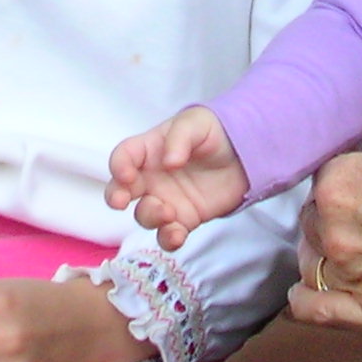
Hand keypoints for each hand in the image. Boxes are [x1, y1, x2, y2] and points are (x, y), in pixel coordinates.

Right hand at [106, 106, 248, 249]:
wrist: (244, 155)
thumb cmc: (213, 132)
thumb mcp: (196, 123)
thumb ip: (180, 138)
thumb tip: (169, 162)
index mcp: (149, 149)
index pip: (123, 156)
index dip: (119, 165)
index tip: (127, 175)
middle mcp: (151, 177)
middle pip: (122, 190)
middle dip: (116, 197)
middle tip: (122, 201)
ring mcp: (166, 200)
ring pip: (144, 215)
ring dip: (150, 216)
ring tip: (169, 212)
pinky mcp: (184, 219)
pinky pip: (168, 234)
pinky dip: (168, 238)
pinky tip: (178, 234)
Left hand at [285, 114, 361, 331]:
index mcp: (339, 185)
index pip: (323, 179)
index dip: (346, 178)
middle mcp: (338, 234)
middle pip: (315, 223)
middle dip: (334, 216)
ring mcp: (358, 278)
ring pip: (314, 265)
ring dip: (324, 255)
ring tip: (344, 250)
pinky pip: (320, 311)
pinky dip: (308, 301)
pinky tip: (306, 294)